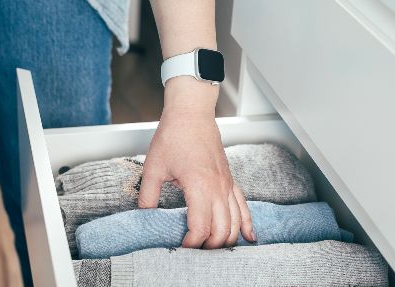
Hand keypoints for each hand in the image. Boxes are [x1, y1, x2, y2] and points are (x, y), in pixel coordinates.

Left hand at [138, 77, 254, 248]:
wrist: (192, 113)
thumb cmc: (174, 135)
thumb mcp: (153, 167)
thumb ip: (148, 195)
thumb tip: (144, 215)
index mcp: (199, 187)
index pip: (201, 228)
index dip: (191, 243)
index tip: (180, 247)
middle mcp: (218, 189)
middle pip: (222, 230)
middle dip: (209, 247)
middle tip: (194, 251)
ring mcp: (227, 185)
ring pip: (236, 222)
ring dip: (227, 240)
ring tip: (214, 249)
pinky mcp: (230, 180)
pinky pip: (243, 206)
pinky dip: (247, 224)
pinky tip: (249, 237)